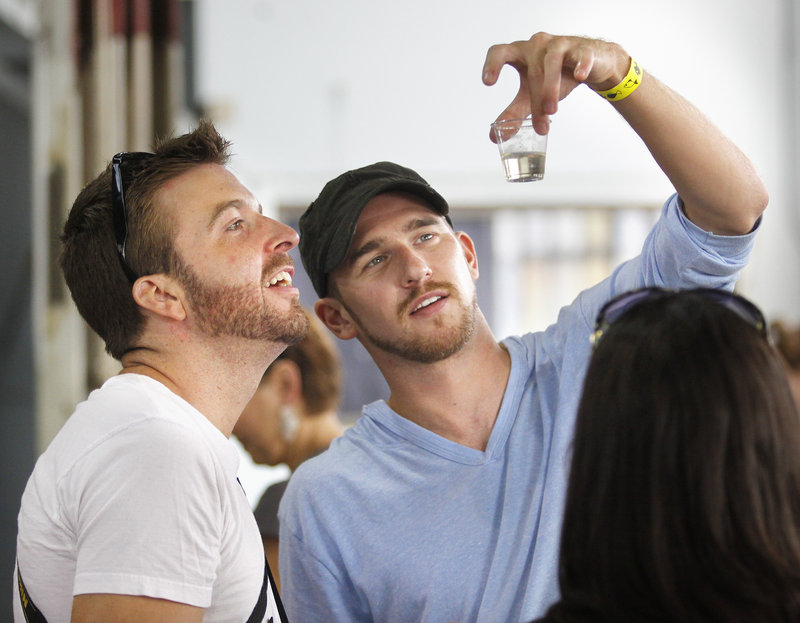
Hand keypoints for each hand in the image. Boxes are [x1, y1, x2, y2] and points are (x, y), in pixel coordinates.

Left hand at [482, 32, 629, 135]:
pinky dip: (580, 65)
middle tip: (540, 125)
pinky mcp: (582, 48)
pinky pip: (581, 55)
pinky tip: (579, 76)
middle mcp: (537, 45)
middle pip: (531, 70)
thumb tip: (495, 137)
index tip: (488, 82)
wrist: (588, 63)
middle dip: (535, 99)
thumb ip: (514, 113)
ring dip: (550, 87)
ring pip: (552, 62)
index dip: (492, 64)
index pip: (500, 52)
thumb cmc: (553, 76)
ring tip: (551, 111)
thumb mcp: (530, 95)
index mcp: (519, 54)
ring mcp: (560, 44)